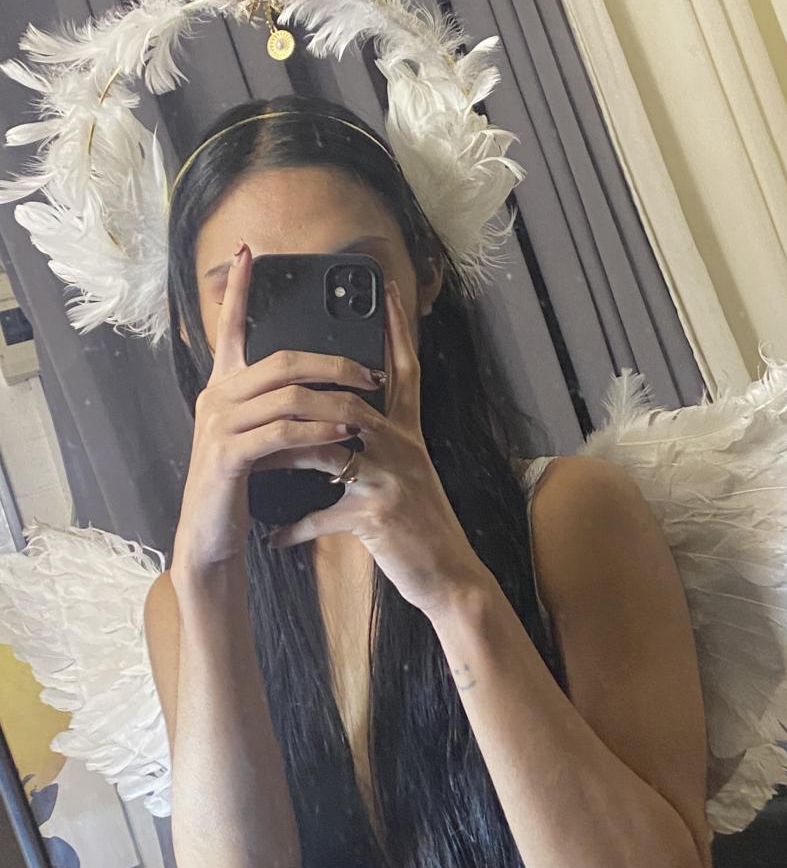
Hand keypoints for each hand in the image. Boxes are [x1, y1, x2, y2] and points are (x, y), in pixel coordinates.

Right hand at [171, 242, 383, 576]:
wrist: (212, 537)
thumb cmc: (241, 484)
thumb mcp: (261, 436)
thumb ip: (279, 405)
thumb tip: (321, 380)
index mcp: (224, 387)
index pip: (230, 328)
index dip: (240, 290)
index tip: (247, 252)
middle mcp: (216, 397)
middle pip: (280, 358)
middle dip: (333, 362)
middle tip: (372, 376)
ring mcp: (218, 424)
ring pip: (287, 393)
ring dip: (335, 401)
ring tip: (367, 411)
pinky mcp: (226, 455)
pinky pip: (280, 431)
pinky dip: (316, 432)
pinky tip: (341, 438)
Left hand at [266, 280, 488, 618]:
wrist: (449, 577)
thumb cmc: (419, 527)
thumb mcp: (403, 478)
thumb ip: (373, 449)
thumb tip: (335, 429)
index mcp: (407, 434)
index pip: (402, 369)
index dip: (395, 328)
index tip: (386, 290)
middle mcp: (402, 447)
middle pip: (356, 398)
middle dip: (320, 380)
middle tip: (280, 360)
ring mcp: (390, 478)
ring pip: (329, 448)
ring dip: (288, 453)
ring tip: (256, 457)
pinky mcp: (376, 514)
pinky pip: (324, 514)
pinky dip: (295, 528)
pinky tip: (273, 537)